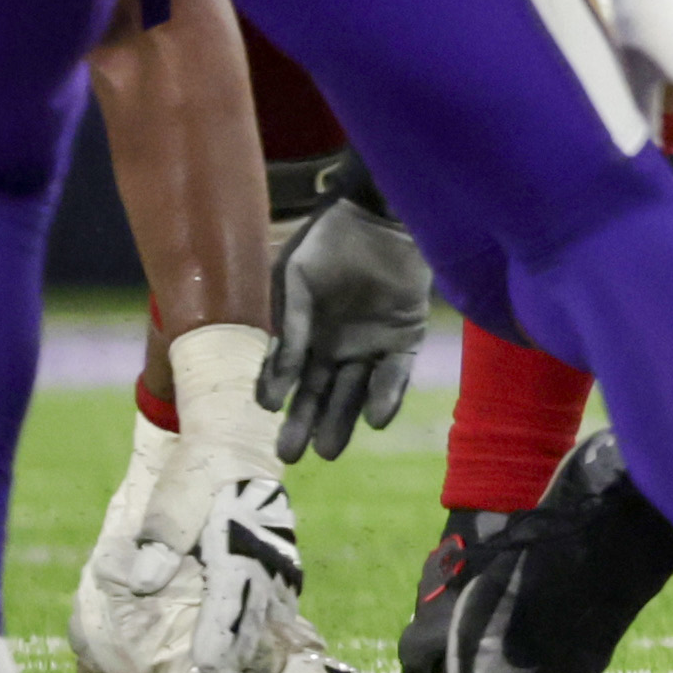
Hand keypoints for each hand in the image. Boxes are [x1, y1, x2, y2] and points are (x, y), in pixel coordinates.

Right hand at [269, 179, 432, 460]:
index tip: (267, 418)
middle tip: (291, 455)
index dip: (277, 398)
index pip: (288, 378)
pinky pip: (396, 373)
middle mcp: (336, 348)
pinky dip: (387, 395)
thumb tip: (271, 389)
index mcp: (305, 336)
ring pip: (355, 392)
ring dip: (341, 420)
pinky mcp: (406, 338)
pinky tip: (375, 419)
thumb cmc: (329, 245)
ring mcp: (371, 345)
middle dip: (305, 424)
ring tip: (328, 450)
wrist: (381, 216)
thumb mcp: (295, 282)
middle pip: (319, 394)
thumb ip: (288, 330)